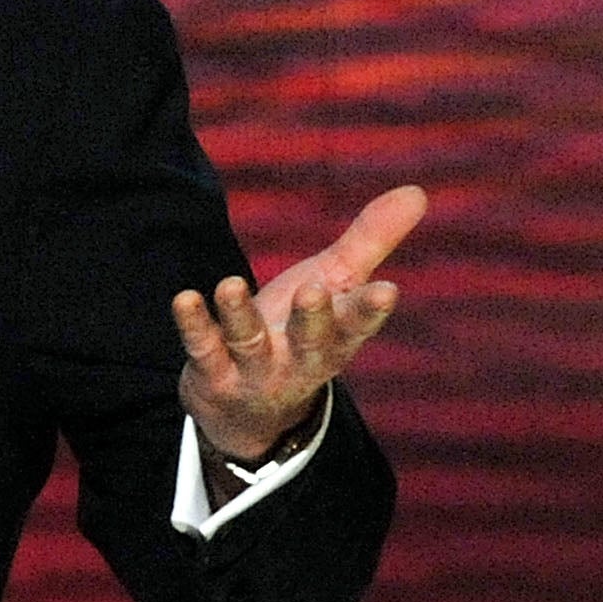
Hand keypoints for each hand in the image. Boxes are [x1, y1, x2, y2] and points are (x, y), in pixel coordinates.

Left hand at [174, 184, 425, 461]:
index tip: (387, 291)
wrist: (249, 409)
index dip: (370, 309)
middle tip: (313, 292)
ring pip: (249, 343)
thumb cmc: (299, 330)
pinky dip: (194, 325)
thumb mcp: (335, 284)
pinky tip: (185, 299)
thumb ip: (370, 241)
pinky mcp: (214, 374)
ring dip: (239, 316)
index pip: (358, 324)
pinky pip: (203, 349)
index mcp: (336, 337)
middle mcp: (300, 359)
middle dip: (313, 319)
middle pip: (311, 341)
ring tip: (229, 284)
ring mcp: (256, 371)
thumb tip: (417, 192)